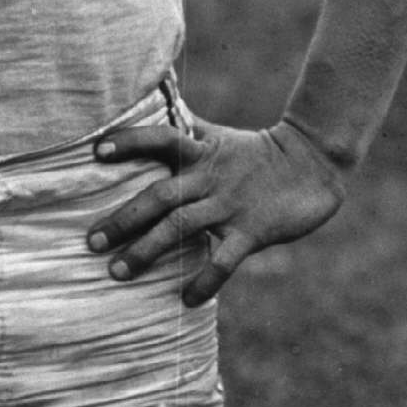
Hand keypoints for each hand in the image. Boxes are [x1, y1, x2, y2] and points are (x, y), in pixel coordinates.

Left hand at [87, 103, 347, 305]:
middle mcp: (211, 178)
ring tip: (118, 272)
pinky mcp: (253, 231)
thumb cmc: (256, 153)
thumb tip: (151, 107)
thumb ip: (185, 133)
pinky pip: (224, 260)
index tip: (97, 152)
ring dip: (147, 251)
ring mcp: (231, 206)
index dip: (131, 142)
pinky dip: (204, 280)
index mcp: (202, 152)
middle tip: (92, 241)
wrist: (314, 163)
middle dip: (124, 219)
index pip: (162, 139)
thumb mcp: (218, 138)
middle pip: (160, 196)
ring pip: (182, 228)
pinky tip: (186, 299)